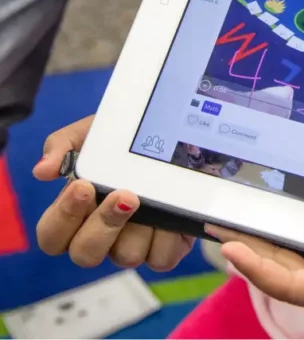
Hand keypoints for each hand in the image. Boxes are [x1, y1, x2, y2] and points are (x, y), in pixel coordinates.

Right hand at [33, 116, 193, 271]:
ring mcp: (133, 243)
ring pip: (126, 256)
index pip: (52, 235)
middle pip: (85, 254)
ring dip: (141, 226)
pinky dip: (168, 236)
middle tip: (125, 195)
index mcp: (77, 211)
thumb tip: (41, 171)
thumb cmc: (123, 138)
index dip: (63, 218)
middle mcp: (102, 233)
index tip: (83, 186)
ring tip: (156, 198)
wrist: (174, 131)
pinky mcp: (165, 247)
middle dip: (104, 225)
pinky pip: (161, 258)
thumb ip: (63, 144)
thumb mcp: (93, 132)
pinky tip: (175, 211)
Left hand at [209, 227, 303, 339]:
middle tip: (213, 220)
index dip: (259, 268)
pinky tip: (280, 232)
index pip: (293, 284)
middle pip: (282, 273)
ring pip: (292, 267)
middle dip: (248, 249)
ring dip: (263, 245)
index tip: (229, 248)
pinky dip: (287, 245)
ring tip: (234, 221)